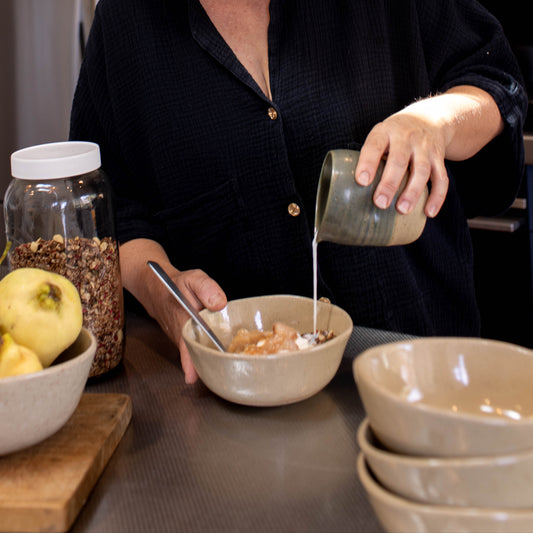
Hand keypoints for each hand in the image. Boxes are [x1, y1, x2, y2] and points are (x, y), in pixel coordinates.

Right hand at [119, 239, 226, 383]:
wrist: (157, 287)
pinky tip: (216, 355)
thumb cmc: (177, 284)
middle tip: (219, 376)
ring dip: (205, 361)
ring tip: (222, 368)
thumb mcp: (193, 279)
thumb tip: (220, 303)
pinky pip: (194, 349)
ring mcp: (181, 338)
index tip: (191, 377)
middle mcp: (180, 333)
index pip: (186, 345)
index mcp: (183, 320)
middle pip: (192, 355)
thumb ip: (206, 288)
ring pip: (194, 353)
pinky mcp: (184, 339)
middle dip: (203, 367)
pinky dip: (204, 353)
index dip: (189, 362)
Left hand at [355, 108, 449, 218]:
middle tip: (380, 203)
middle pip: (399, 160)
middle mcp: (406, 137)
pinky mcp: (439, 158)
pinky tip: (429, 212)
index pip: (374, 146)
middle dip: (390, 183)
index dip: (368, 163)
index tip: (361, 181)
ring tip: (402, 210)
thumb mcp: (379, 136)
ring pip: (422, 170)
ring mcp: (425, 147)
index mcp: (385, 132)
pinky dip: (437, 197)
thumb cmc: (394, 136)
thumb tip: (348, 192)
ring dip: (412, 192)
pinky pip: (441, 178)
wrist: (429, 118)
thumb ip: (369, 158)